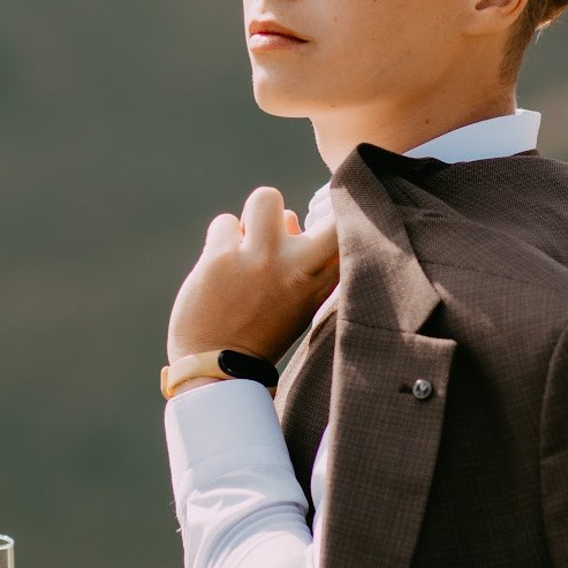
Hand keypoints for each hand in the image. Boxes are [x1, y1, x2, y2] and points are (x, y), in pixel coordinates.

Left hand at [167, 185, 338, 364]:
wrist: (217, 369)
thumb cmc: (261, 331)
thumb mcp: (302, 302)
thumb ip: (307, 263)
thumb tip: (291, 217)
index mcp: (322, 281)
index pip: (349, 231)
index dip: (345, 214)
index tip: (326, 221)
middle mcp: (298, 265)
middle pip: (325, 210)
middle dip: (306, 215)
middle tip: (279, 237)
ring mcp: (261, 257)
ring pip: (266, 198)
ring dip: (252, 220)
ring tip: (244, 250)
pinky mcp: (222, 256)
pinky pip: (224, 221)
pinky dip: (221, 239)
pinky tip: (219, 268)